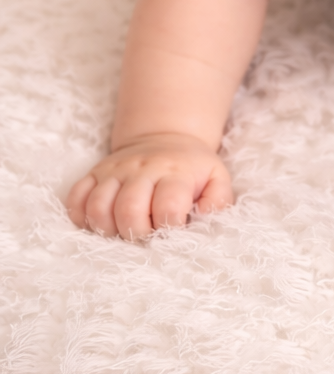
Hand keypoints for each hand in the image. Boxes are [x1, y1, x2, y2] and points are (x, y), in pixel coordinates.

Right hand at [65, 133, 233, 239]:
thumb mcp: (217, 178)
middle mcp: (141, 169)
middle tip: (146, 237)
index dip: (169, 227)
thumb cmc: (192, 169)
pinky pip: (76, 198)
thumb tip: (205, 220)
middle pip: (128, 209)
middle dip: (137, 233)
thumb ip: (218, 201)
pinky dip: (81, 217)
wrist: (166, 136)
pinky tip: (99, 224)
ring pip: (98, 206)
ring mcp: (114, 170)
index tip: (173, 232)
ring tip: (123, 232)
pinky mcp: (94, 173)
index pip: (168, 206)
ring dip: (108, 229)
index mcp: (175, 173)